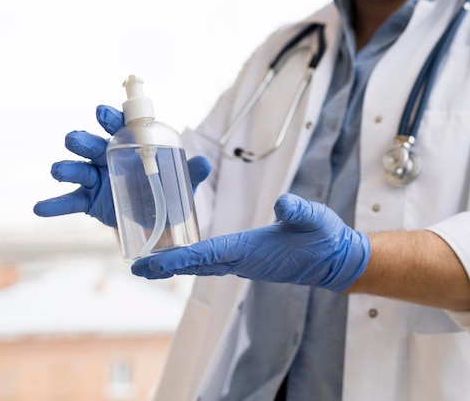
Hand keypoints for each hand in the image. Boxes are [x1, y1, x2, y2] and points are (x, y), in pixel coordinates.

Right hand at [33, 105, 210, 227]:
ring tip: (59, 170)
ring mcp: (96, 178)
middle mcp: (108, 156)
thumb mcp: (181, 183)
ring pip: (77, 169)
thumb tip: (204, 163)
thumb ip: (191, 173)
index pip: (118, 126)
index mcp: (129, 145)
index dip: (108, 117)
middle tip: (77, 141)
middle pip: (91, 144)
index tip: (103, 112)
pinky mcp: (89, 200)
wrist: (155, 220)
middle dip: (83, 140)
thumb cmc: (165, 190)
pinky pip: (70, 201)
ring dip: (67, 167)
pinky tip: (39, 208)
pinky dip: (54, 204)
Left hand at [131, 193, 370, 292]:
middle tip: (136, 268)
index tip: (149, 265)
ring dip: (176, 264)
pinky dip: (193, 260)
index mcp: (252, 251)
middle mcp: (243, 261)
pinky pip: (213, 262)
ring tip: (149, 263)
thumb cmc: (324, 239)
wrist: (334, 260)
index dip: (176, 259)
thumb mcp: (314, 219)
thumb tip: (283, 202)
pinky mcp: (249, 260)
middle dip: (166, 266)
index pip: (206, 255)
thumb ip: (299, 211)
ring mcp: (245, 263)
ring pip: (203, 265)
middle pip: (196, 264)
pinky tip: (183, 256)